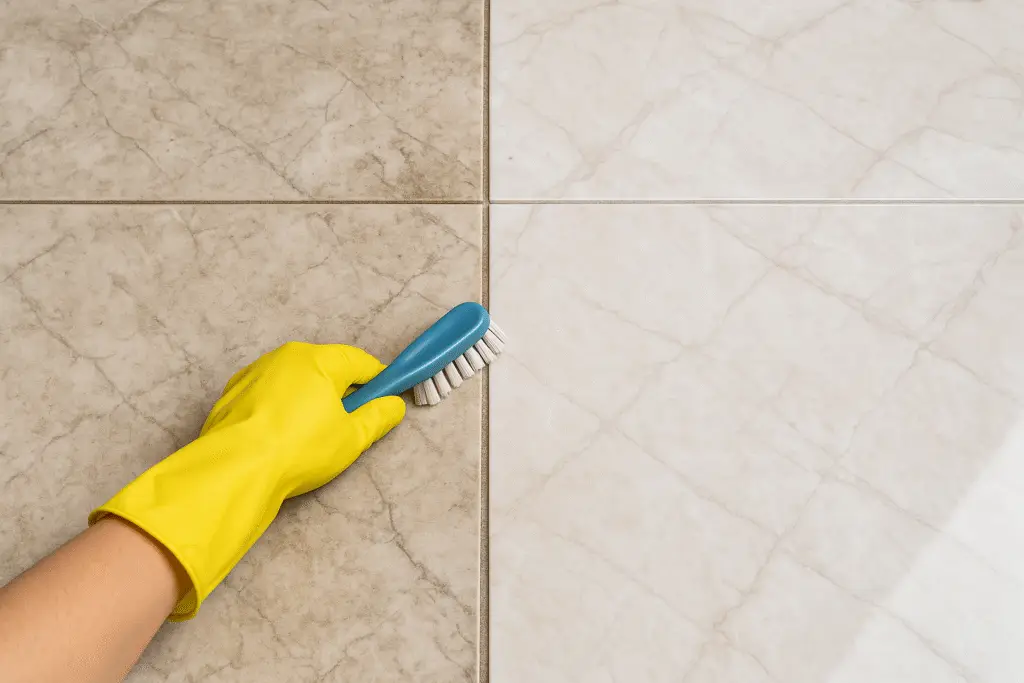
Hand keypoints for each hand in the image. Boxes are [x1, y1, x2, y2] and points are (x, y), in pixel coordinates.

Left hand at [90, 342, 405, 619]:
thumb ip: (378, 417)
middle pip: (325, 368)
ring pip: (294, 382)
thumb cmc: (299, 448)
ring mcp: (253, 374)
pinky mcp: (231, 395)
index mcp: (316, 359)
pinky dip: (281, 409)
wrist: (234, 471)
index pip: (360, 361)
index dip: (379, 380)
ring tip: (311, 436)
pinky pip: (268, 396)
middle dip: (341, 392)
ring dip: (309, 400)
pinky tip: (281, 438)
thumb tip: (394, 405)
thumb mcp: (352, 437)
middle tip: (349, 425)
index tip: (386, 400)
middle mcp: (283, 357)